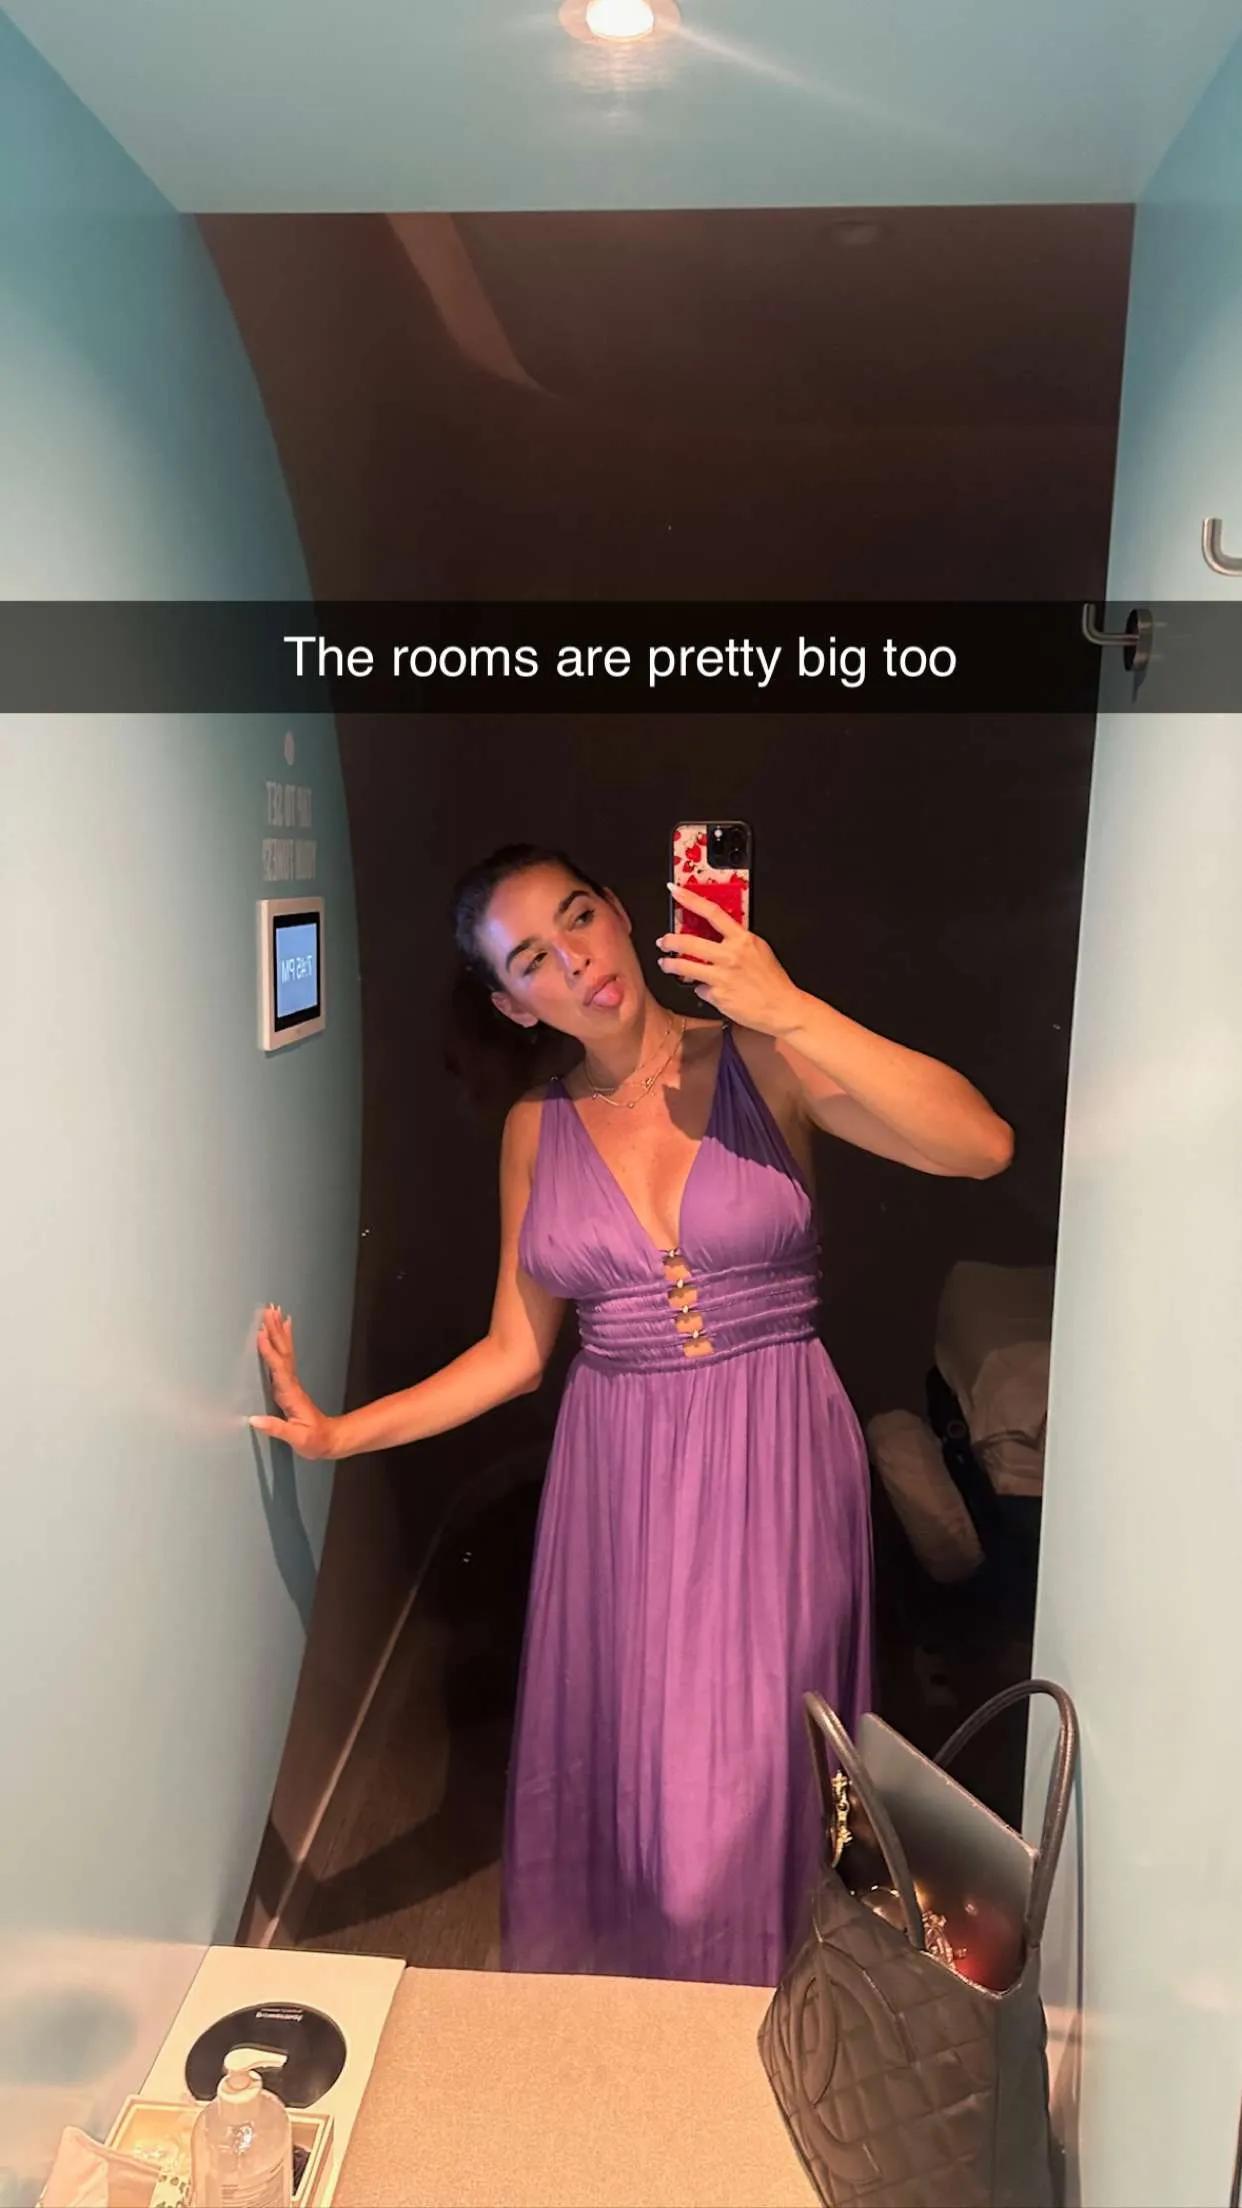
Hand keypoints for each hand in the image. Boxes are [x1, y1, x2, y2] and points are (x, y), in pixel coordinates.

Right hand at [250, 1304, 336, 1459]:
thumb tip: (252, 1420)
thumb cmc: (315, 1441)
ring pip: (285, 1352)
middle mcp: (291, 1384)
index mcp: (290, 1395)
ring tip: (275, 1312)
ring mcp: (292, 1383)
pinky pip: (285, 1358)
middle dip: (275, 1331)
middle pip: (282, 1353)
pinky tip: (283, 1332)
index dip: (269, 1352)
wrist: (331, 1440)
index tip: (261, 1334)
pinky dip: (283, 1343)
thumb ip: (277, 1429)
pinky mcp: (290, 1386)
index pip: (278, 1369)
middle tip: (269, 1309)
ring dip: (279, 1332)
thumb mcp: (298, 1439)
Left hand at [657, 882, 804, 1036]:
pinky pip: (700, 989)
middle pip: (688, 942)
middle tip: (663, 941)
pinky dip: (702, 989)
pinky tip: (709, 990)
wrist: (782, 1007)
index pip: (712, 912)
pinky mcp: (717, 996)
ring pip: (684, 967)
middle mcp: (730, 955)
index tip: (676, 891)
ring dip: (670, 965)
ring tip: (666, 964)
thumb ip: (737, 940)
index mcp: (742, 939)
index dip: (690, 899)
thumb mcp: (759, 949)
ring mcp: (722, 976)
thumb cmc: (772, 981)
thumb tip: (717, 936)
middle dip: (669, 941)